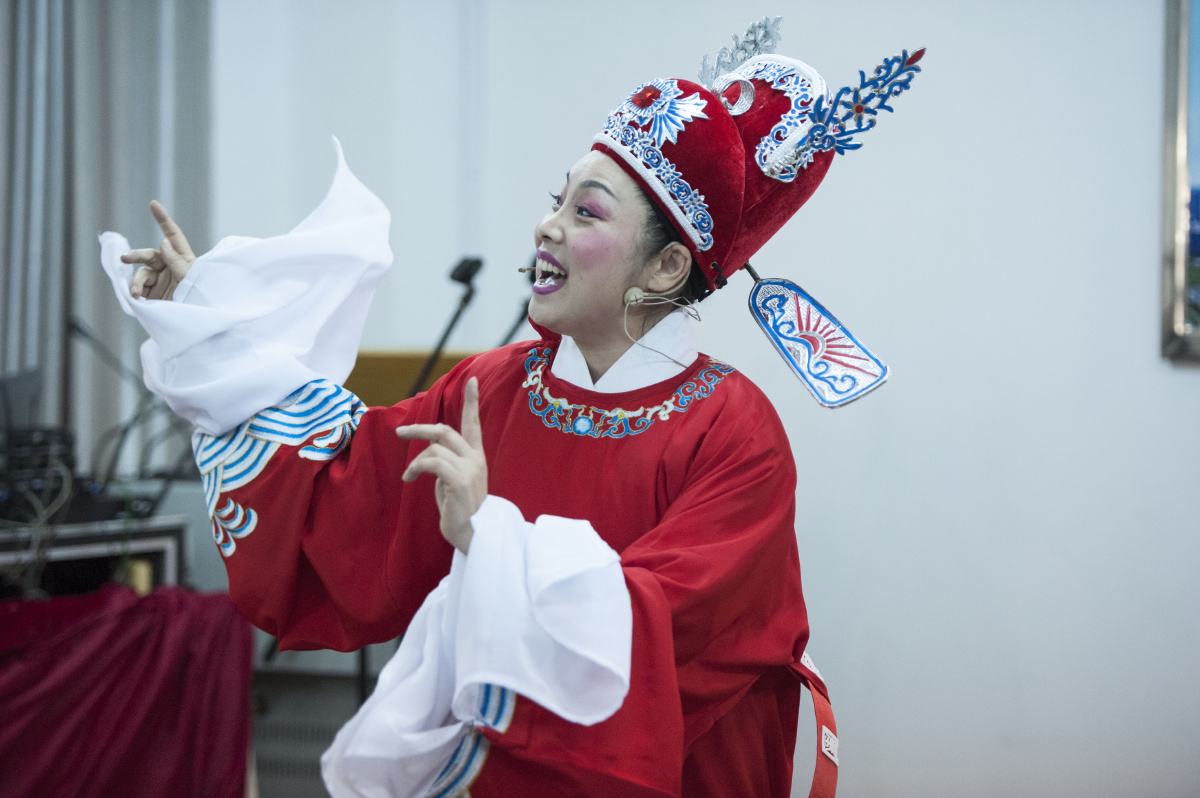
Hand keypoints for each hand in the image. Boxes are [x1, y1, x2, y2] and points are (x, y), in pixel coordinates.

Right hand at [121, 200, 195, 299]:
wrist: (193, 319)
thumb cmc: (198, 296)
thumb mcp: (190, 279)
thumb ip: (177, 262)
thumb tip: (163, 242)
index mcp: (182, 258)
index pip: (172, 235)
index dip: (163, 220)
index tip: (153, 204)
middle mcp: (168, 265)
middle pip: (149, 255)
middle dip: (136, 256)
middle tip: (126, 258)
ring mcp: (158, 278)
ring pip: (141, 273)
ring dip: (136, 282)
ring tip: (136, 292)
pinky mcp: (151, 292)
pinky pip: (138, 287)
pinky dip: (135, 290)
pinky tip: (136, 297)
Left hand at [396, 377, 486, 553]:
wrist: (472, 535)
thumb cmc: (459, 509)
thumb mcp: (452, 480)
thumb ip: (445, 462)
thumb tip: (428, 453)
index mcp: (476, 457)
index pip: (474, 423)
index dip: (472, 401)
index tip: (472, 380)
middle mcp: (476, 460)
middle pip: (445, 430)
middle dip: (420, 429)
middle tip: (400, 433)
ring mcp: (470, 469)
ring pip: (435, 448)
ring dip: (416, 461)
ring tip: (409, 476)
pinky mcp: (460, 481)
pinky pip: (432, 463)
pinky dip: (416, 468)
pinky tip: (410, 479)